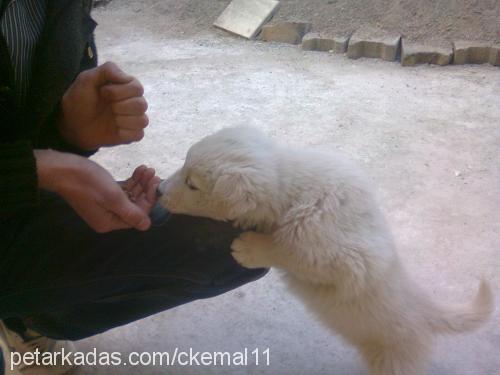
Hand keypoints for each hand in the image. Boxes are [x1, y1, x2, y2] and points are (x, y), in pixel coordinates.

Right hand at [35, 150, 159, 232]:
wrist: (62, 169)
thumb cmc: (89, 183)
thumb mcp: (113, 198)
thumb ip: (131, 213)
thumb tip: (147, 226)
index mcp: (110, 222)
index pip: (137, 215)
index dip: (149, 200)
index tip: (156, 183)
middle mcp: (108, 217)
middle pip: (134, 205)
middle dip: (146, 189)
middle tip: (154, 173)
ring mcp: (105, 206)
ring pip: (129, 195)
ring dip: (140, 183)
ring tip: (147, 168)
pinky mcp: (102, 194)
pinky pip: (121, 190)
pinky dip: (131, 181)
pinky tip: (139, 170)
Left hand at [60, 62, 148, 149]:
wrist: (72, 123)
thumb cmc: (79, 100)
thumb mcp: (87, 79)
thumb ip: (107, 70)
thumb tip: (127, 78)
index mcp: (126, 87)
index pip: (137, 88)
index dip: (119, 92)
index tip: (102, 93)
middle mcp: (133, 102)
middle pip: (142, 105)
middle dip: (121, 107)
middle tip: (108, 108)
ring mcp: (132, 119)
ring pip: (143, 121)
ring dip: (124, 120)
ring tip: (112, 120)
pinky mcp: (130, 134)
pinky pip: (139, 135)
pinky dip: (126, 133)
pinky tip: (115, 130)